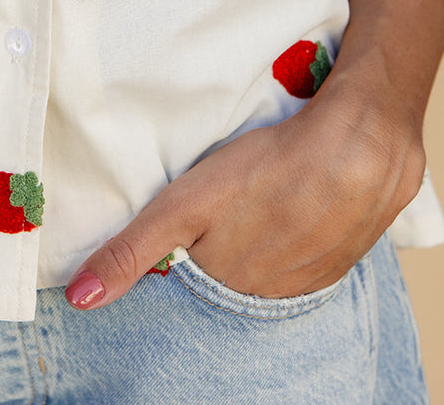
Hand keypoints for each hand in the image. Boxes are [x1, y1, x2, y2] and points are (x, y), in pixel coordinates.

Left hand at [63, 81, 425, 308]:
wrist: (363, 143)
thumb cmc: (269, 167)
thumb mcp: (186, 204)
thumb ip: (135, 249)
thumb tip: (80, 299)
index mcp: (228, 283)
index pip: (189, 284)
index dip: (180, 259)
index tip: (178, 235)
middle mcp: (268, 293)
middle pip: (228, 278)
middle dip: (218, 253)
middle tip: (220, 210)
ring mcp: (310, 277)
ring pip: (268, 268)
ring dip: (258, 245)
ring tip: (254, 206)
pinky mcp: (343, 256)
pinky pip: (306, 258)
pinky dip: (294, 238)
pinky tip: (291, 207)